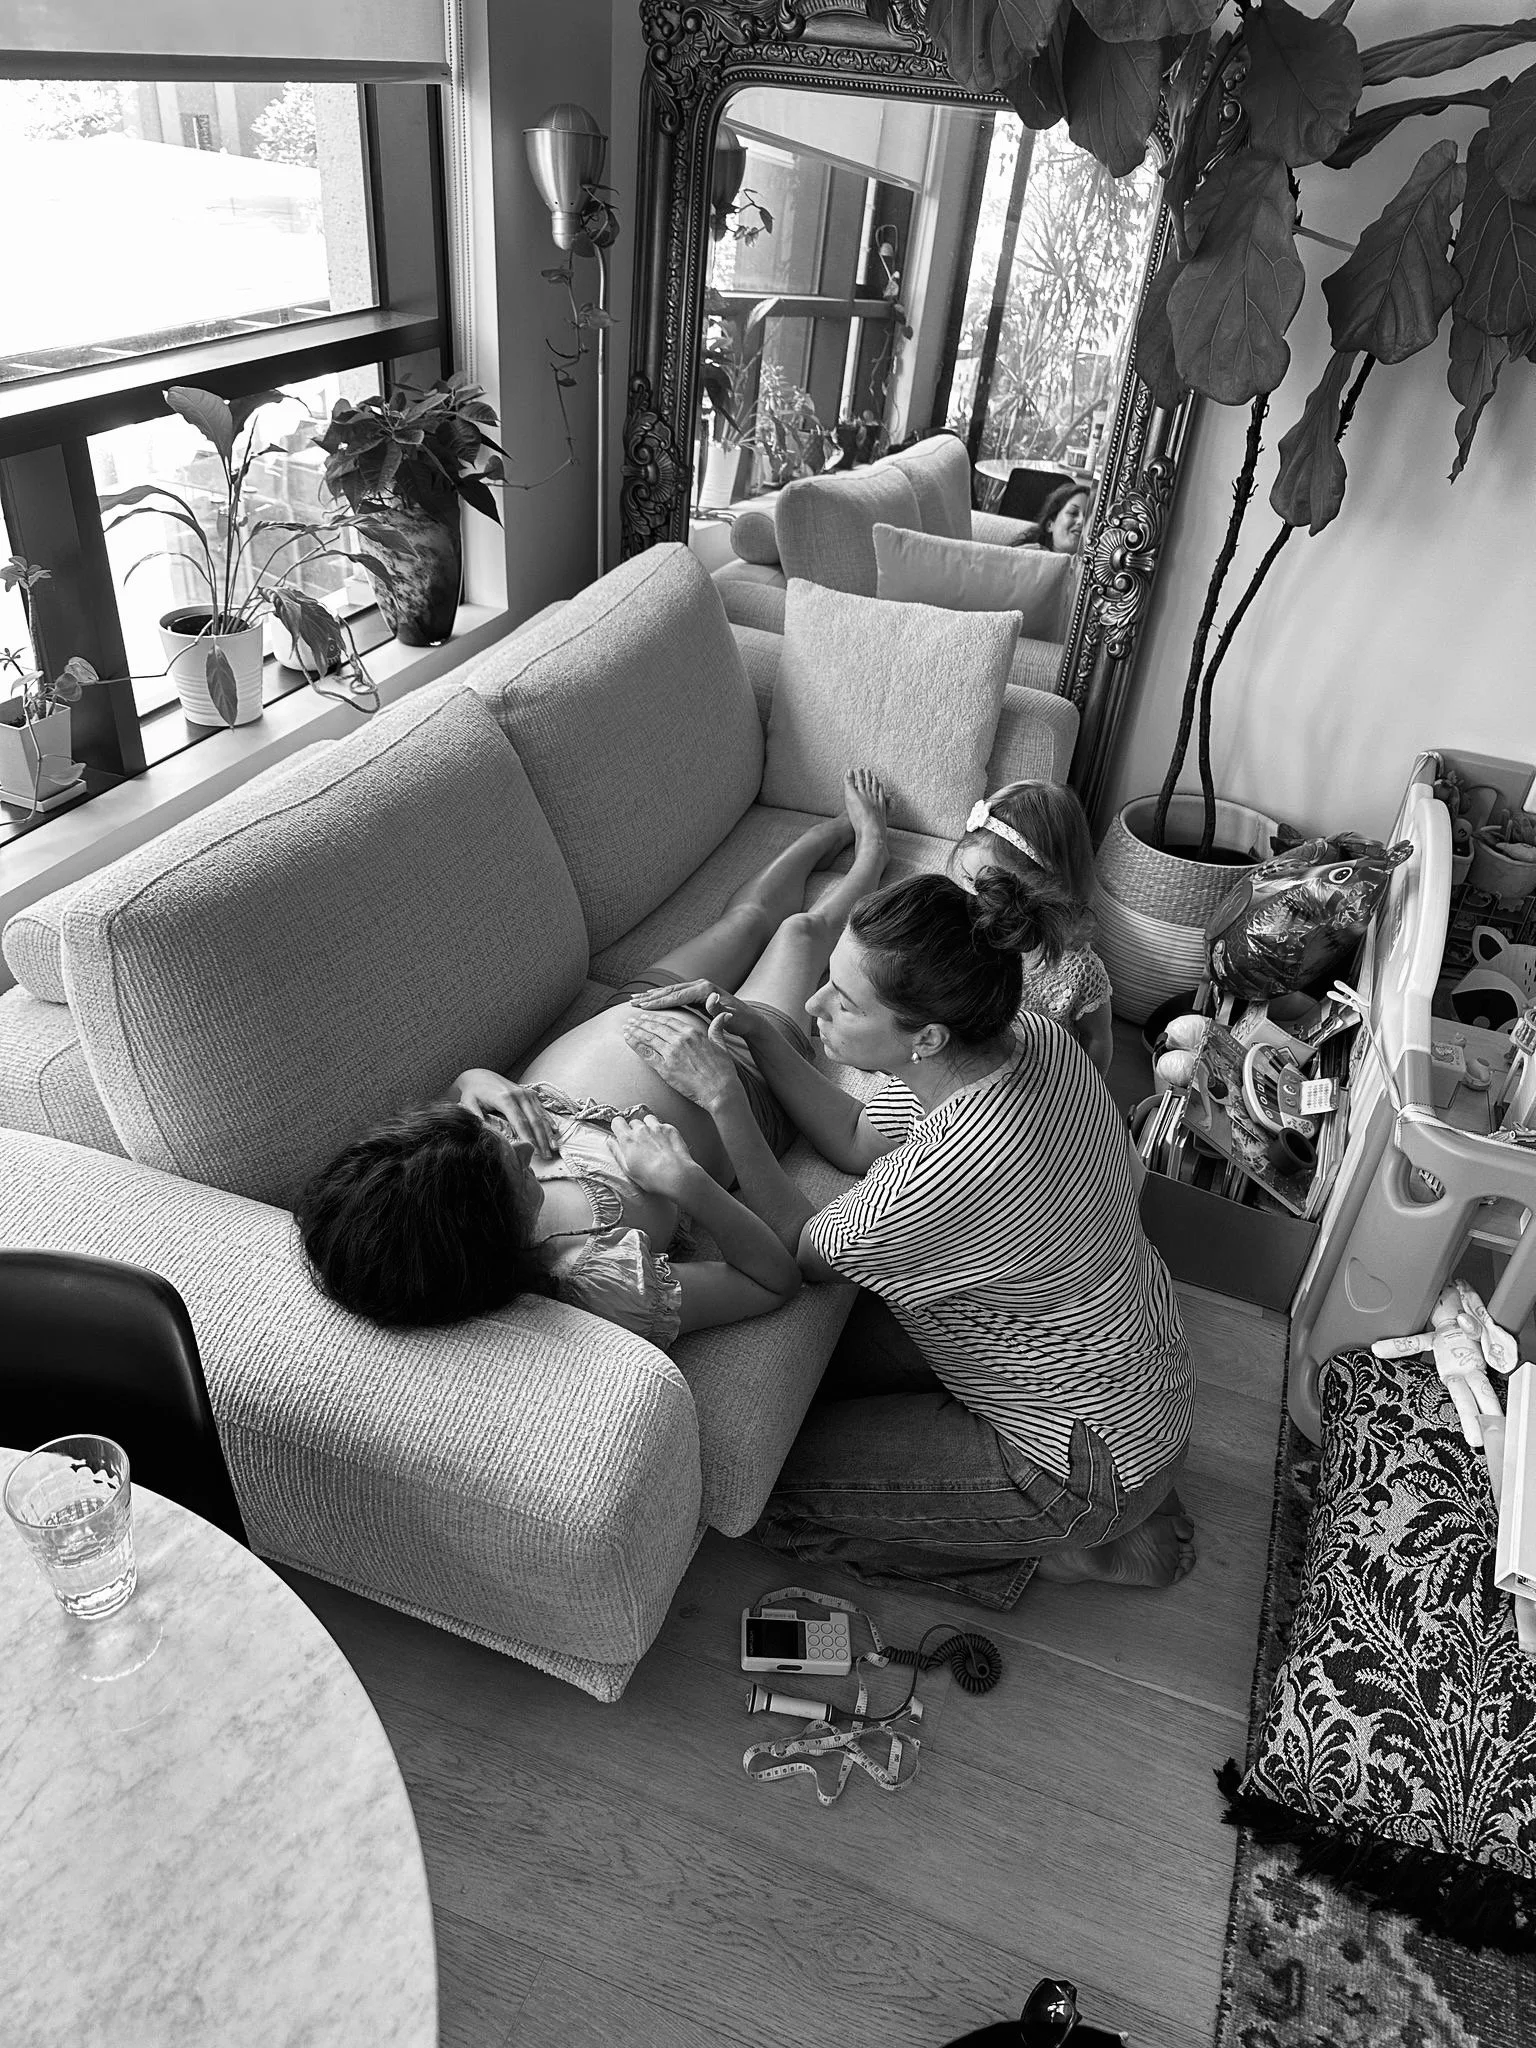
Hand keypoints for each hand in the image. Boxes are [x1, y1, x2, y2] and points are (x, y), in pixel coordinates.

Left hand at [454, 1069, 557, 1158]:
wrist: (480, 1075)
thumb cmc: (473, 1092)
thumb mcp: (469, 1104)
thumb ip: (477, 1119)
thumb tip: (485, 1136)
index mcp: (505, 1099)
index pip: (520, 1122)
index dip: (528, 1137)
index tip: (533, 1151)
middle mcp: (519, 1095)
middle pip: (534, 1120)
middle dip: (542, 1139)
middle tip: (546, 1156)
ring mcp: (526, 1093)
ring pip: (541, 1116)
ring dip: (548, 1133)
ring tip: (553, 1148)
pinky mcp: (530, 1094)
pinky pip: (542, 1110)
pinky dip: (549, 1122)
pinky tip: (555, 1132)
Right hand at [607, 1113, 696, 1196]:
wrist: (676, 1175)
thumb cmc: (653, 1177)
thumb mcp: (628, 1169)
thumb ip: (617, 1152)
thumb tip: (610, 1142)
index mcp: (628, 1139)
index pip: (617, 1122)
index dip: (619, 1127)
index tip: (621, 1133)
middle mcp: (641, 1130)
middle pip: (633, 1122)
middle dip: (635, 1131)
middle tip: (641, 1144)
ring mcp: (656, 1127)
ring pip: (648, 1120)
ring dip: (648, 1127)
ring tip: (653, 1141)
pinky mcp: (670, 1128)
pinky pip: (662, 1125)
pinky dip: (662, 1131)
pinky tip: (665, 1144)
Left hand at [620, 1007, 744, 1111]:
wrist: (720, 1090)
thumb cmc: (723, 1070)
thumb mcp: (721, 1045)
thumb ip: (717, 1029)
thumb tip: (724, 1015)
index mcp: (693, 1033)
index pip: (669, 1021)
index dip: (655, 1018)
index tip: (647, 1016)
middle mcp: (680, 1040)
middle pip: (656, 1028)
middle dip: (641, 1022)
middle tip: (631, 1020)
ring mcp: (671, 1054)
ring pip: (648, 1038)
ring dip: (635, 1031)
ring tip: (626, 1028)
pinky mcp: (665, 1068)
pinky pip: (646, 1053)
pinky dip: (635, 1045)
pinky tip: (628, 1040)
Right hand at [629, 980, 765, 1042]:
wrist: (749, 1018)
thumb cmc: (739, 1020)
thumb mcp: (730, 1016)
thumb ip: (718, 1009)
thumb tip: (711, 999)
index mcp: (705, 990)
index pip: (677, 995)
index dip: (659, 1001)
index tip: (643, 1006)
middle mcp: (700, 985)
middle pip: (670, 990)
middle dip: (650, 997)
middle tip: (631, 1002)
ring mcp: (697, 988)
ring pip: (670, 991)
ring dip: (652, 996)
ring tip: (633, 999)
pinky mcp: (696, 994)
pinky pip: (674, 995)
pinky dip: (660, 997)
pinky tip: (649, 1000)